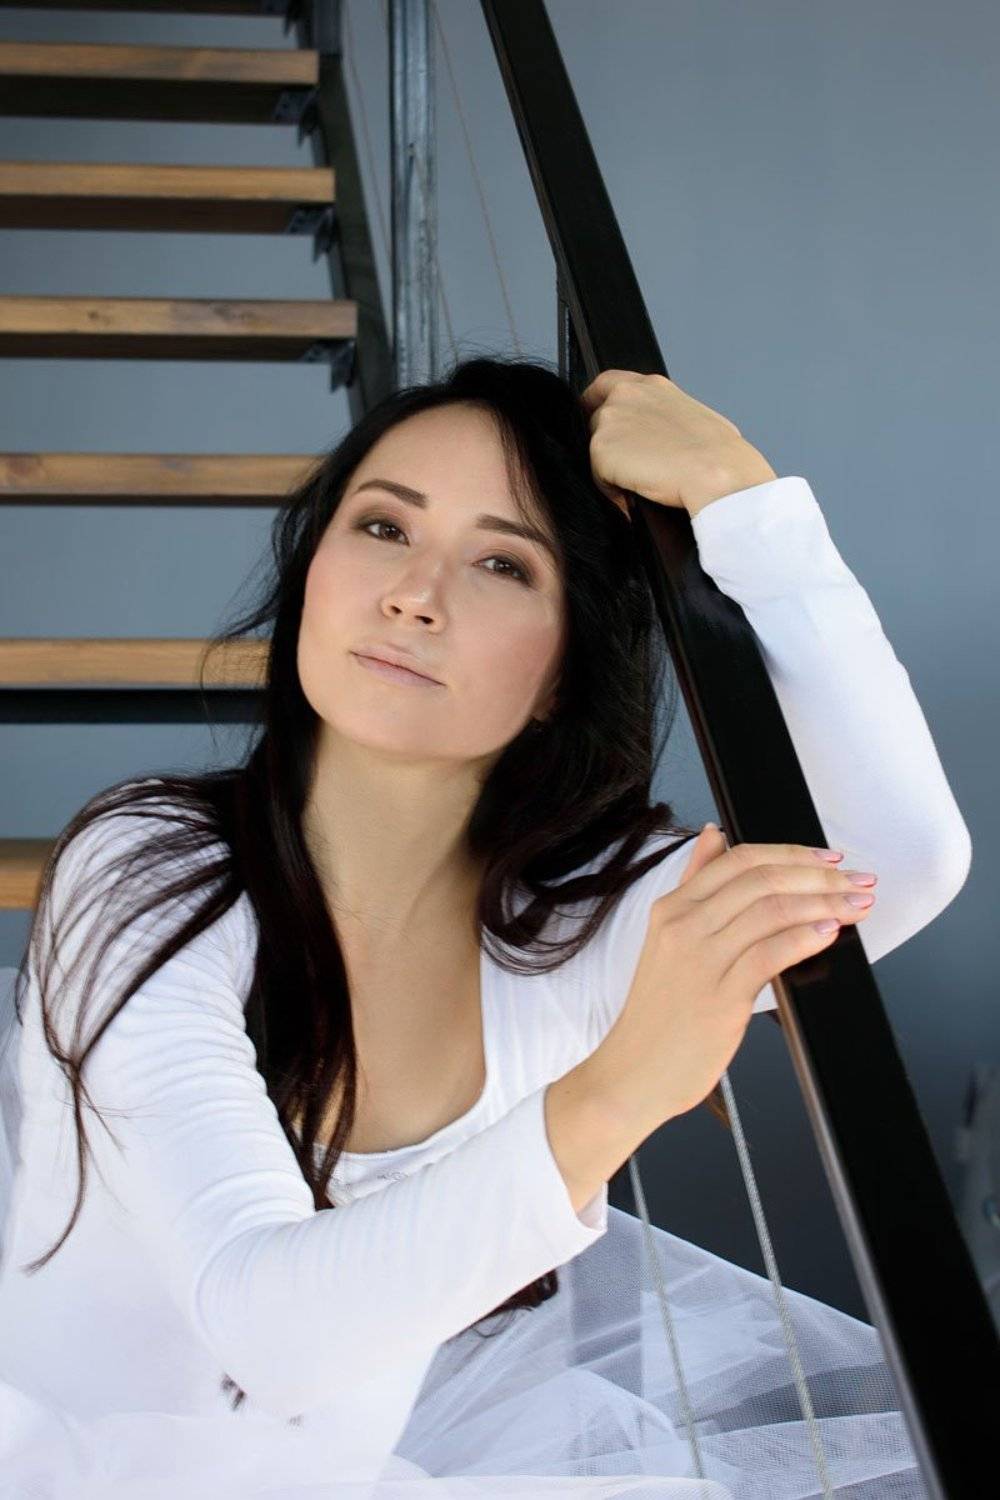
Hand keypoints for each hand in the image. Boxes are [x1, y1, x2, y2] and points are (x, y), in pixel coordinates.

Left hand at [578, 369, 775, 518]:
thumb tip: (666, 438)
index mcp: (651, 386)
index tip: (595, 418)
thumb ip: (667, 417)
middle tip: (632, 466)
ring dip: (613, 469)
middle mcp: (625, 395)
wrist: (715, 472)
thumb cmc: (717, 452)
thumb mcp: (696, 418)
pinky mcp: (601, 448)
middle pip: (597, 419)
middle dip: (610, 444)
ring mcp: (610, 420)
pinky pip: (598, 477)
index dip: (598, 403)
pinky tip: (635, 494)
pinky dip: (613, 490)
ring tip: (641, 482)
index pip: (607, 383)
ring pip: (597, 450)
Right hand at [582, 825, 876, 1135]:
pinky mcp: (720, 996)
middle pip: (762, 879)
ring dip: (825, 902)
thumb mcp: (666, 936)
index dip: (792, 852)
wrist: (633, 1071)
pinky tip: (829, 932)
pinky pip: (770, 953)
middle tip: (857, 881)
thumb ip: (694, 883)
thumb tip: (713, 835)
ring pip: (772, 910)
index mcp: (672, 907)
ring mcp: (700, 960)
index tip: (831, 859)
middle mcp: (683, 925)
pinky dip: (806, 937)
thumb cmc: (658, 1013)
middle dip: (820, 875)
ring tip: (857, 905)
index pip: (739, 859)